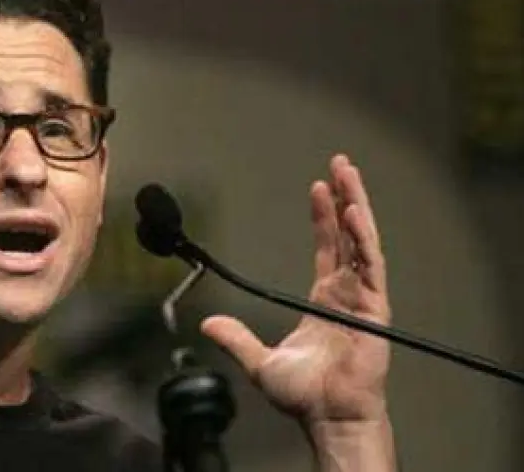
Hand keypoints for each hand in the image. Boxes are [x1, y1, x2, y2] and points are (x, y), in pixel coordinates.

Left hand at [201, 154, 389, 425]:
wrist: (326, 417)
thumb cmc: (302, 395)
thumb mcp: (258, 360)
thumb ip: (235, 338)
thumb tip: (206, 323)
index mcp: (325, 300)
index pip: (328, 247)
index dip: (324, 217)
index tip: (318, 187)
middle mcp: (347, 293)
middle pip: (349, 235)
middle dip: (345, 197)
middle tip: (340, 163)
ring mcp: (363, 299)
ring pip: (362, 242)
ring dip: (356, 206)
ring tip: (348, 173)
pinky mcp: (374, 310)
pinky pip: (370, 266)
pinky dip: (364, 238)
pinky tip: (355, 212)